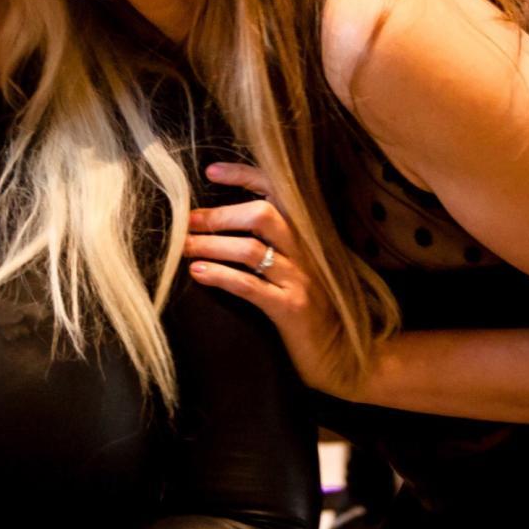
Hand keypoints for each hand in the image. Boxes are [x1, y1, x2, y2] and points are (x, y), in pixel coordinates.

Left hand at [185, 162, 352, 397]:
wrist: (345, 356)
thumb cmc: (313, 311)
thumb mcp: (299, 270)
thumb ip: (275, 245)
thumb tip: (224, 224)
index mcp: (306, 236)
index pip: (277, 191)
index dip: (244, 175)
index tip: (211, 171)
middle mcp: (306, 251)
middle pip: (261, 214)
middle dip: (219, 215)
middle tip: (186, 221)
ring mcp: (301, 279)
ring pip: (251, 249)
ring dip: (211, 245)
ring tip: (183, 247)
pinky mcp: (292, 308)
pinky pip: (250, 286)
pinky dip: (220, 276)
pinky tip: (198, 274)